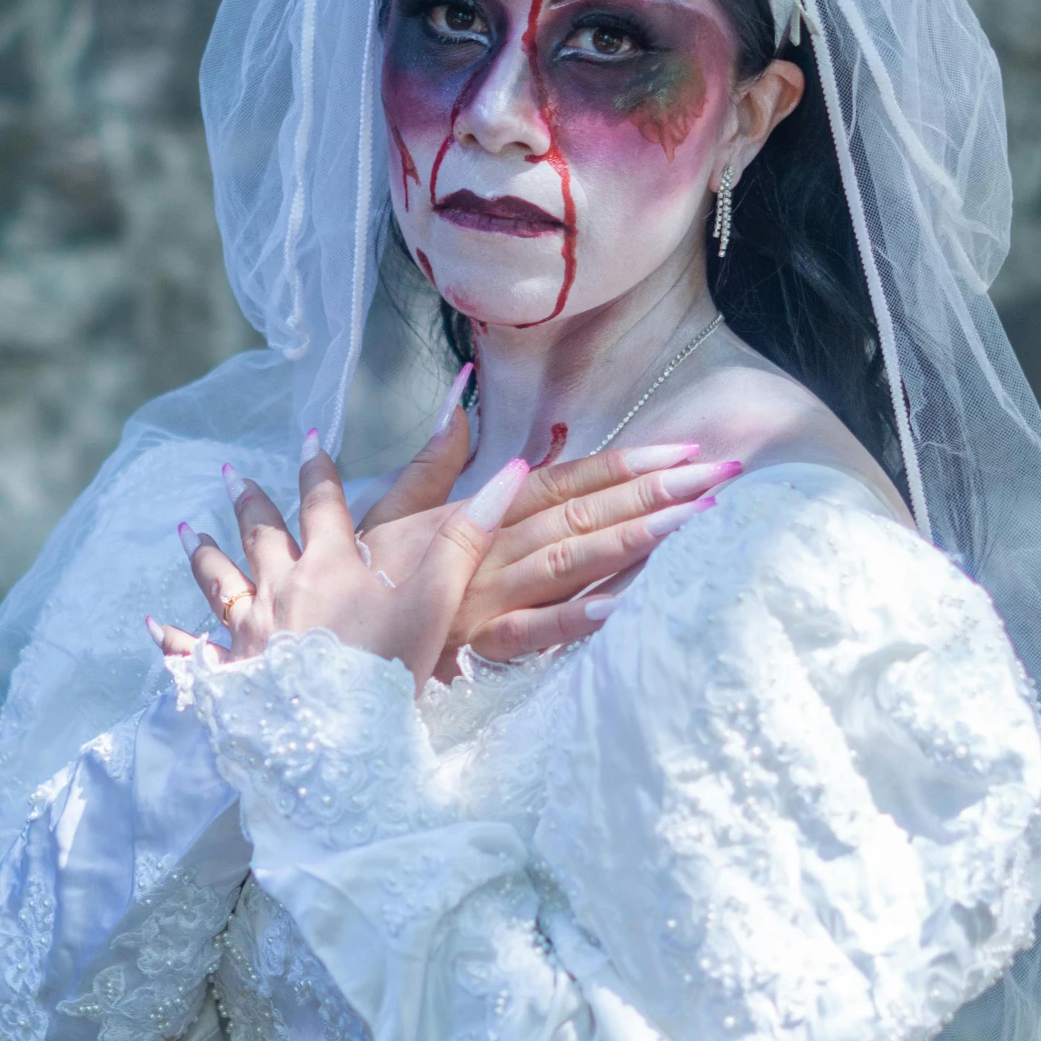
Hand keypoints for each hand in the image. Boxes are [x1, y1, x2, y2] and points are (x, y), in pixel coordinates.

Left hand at [172, 437, 530, 687]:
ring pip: (220, 583)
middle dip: (248, 502)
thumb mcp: (435, 601)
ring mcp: (249, 634)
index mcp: (330, 567)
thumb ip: (467, 537)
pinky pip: (194, 652)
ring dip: (204, 554)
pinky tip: (154, 627)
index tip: (309, 440)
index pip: (322, 503)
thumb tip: (509, 472)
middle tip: (228, 474)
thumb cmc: (387, 673)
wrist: (336, 747)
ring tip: (186, 531)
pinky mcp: (229, 677)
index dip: (318, 470)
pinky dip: (173, 639)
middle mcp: (281, 590)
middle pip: (260, 534)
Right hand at [358, 407, 739, 666]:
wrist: (319, 642)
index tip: (684, 448)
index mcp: (478, 514)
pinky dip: (576, 618)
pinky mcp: (477, 644)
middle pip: (582, 514)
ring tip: (696, 520)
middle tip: (720, 473)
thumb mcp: (391, 510)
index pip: (563, 482)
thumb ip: (432, 455)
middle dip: (654, 492)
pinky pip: (533, 631)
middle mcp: (491, 548)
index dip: (624, 465)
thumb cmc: (364, 578)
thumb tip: (458, 395)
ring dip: (635, 539)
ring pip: (571, 560)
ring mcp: (488, 596)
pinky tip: (625, 604)